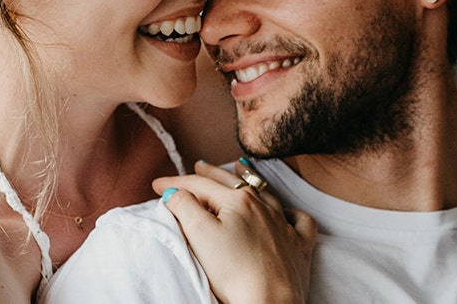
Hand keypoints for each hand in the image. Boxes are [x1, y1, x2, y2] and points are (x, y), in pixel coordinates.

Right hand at [153, 160, 317, 303]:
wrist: (270, 302)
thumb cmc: (234, 272)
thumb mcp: (199, 235)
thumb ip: (184, 206)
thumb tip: (174, 191)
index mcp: (238, 201)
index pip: (201, 185)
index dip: (176, 182)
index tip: (157, 184)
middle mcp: (264, 206)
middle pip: (233, 183)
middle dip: (211, 173)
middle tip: (197, 165)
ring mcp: (284, 225)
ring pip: (266, 193)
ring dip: (249, 179)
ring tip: (240, 168)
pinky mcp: (299, 246)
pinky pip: (299, 221)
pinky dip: (291, 212)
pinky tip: (286, 211)